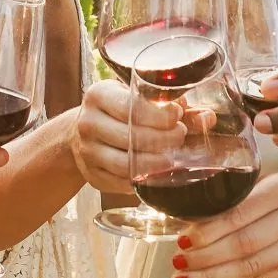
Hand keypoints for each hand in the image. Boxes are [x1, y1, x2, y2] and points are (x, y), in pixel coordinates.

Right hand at [69, 78, 178, 194]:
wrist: (80, 131)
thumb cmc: (114, 109)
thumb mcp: (132, 95)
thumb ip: (163, 102)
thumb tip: (196, 114)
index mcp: (98, 96)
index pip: (131, 107)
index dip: (160, 115)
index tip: (177, 116)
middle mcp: (88, 123)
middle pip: (131, 137)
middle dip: (163, 138)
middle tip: (179, 136)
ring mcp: (87, 151)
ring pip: (124, 164)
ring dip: (154, 163)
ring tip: (170, 158)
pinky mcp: (91, 174)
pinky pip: (120, 182)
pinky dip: (141, 180)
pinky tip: (155, 173)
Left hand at [177, 169, 277, 277]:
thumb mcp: (262, 183)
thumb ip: (233, 202)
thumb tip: (191, 227)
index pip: (238, 216)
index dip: (208, 232)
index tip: (182, 242)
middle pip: (244, 245)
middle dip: (206, 259)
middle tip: (178, 264)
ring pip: (252, 266)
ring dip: (215, 277)